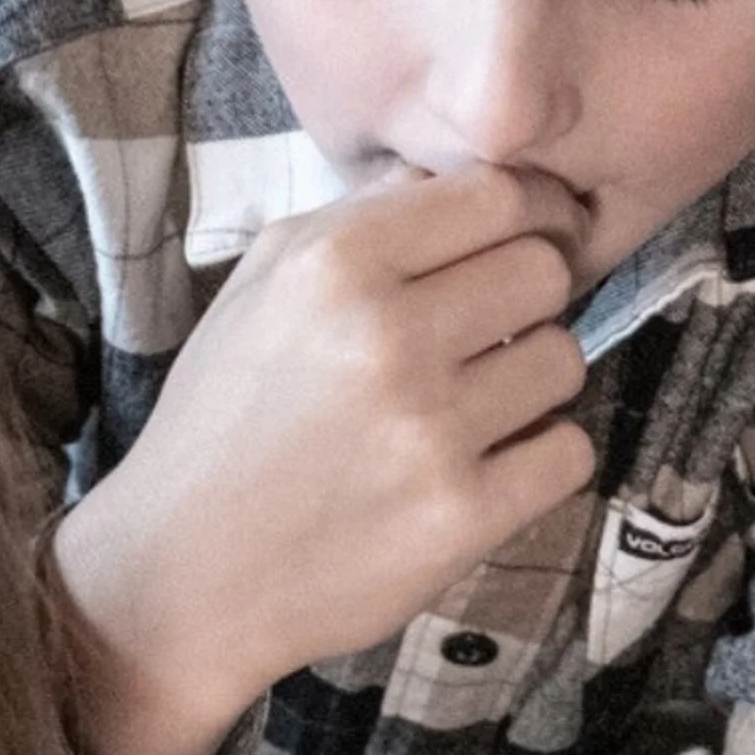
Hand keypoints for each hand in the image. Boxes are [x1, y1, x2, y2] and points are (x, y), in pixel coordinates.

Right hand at [56, 162, 595, 754]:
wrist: (185, 573)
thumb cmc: (224, 422)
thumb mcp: (261, 288)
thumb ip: (360, 221)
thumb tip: (458, 180)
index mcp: (336, 263)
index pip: (499, 196)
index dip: (531, 216)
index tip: (529, 242)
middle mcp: (389, 337)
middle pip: (545, 273)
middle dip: (529, 301)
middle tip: (490, 337)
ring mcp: (431, 432)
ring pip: (565, 362)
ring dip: (534, 383)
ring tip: (477, 409)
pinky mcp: (462, 517)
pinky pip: (569, 454)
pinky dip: (543, 458)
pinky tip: (492, 466)